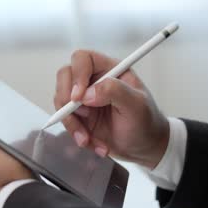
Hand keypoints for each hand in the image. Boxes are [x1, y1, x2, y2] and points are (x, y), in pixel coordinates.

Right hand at [54, 50, 168, 168]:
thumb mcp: (137, 106)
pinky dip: (76, 134)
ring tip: (89, 139)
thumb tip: (87, 93)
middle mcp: (93, 81)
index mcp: (110, 70)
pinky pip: (65, 121)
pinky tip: (95, 144)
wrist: (144, 147)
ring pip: (61, 101)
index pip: (83, 59)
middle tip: (80, 117)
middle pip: (65, 76)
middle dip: (66, 99)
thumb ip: (114, 92)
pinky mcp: (78, 116)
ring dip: (72, 123)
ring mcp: (84, 98)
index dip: (77, 74)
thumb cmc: (146, 122)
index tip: (78, 97)